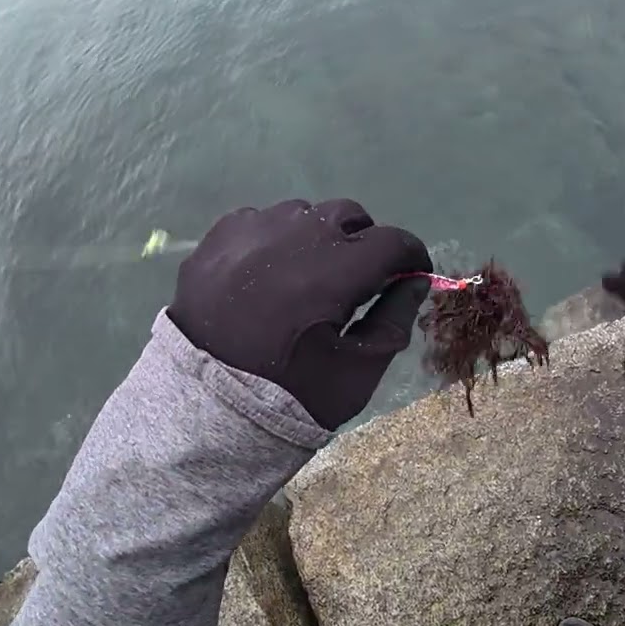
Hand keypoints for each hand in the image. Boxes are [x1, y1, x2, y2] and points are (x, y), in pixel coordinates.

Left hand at [168, 199, 432, 430]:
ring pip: (301, 212)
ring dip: (317, 236)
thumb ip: (394, 318)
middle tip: (360, 276)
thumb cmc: (294, 397)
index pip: (391, 241)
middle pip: (347, 214)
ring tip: (310, 273)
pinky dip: (274, 239)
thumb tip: (415, 280)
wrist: (209, 413)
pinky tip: (270, 273)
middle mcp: (290, 240)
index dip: (412, 255)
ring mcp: (247, 235)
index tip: (412, 273)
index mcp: (331, 274)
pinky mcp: (214, 241)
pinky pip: (258, 220)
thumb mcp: (359, 369)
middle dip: (364, 240)